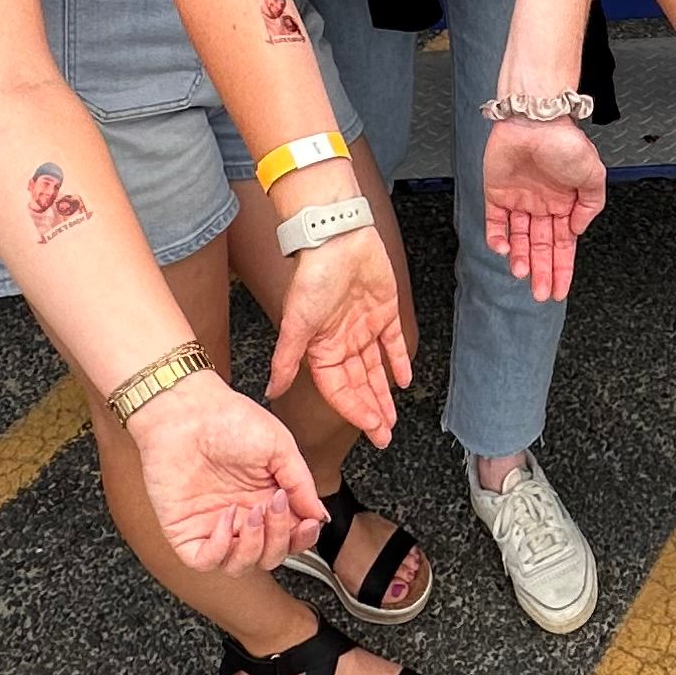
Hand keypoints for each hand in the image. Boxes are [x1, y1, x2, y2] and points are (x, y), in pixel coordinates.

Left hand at [124, 375, 328, 571]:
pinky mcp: (185, 531)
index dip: (303, 538)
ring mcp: (213, 526)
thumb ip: (302, 483)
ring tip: (254, 512)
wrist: (186, 409)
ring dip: (254, 546)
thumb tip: (320, 514)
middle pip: (270, 556)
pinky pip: (206, 561)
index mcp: (266, 498)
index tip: (310, 524)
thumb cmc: (229, 418)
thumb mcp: (280, 446)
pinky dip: (221, 548)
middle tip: (276, 506)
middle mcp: (242, 516)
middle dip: (281, 538)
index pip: (291, 537)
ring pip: (241, 566)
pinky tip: (226, 517)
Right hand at [266, 225, 410, 444]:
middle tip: (383, 436)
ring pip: (375, 369)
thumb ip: (287, 361)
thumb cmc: (313, 278)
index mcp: (321, 349)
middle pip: (358, 384)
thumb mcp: (296, 326)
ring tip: (392, 418)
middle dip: (371, 411)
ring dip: (384, 394)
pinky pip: (393, 343)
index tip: (370, 428)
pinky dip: (398, 361)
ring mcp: (363, 327)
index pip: (338, 390)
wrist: (339, 239)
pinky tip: (404, 381)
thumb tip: (271, 391)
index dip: (354, 410)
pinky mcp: (384, 311)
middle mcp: (342, 341)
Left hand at [483, 114, 607, 303]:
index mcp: (565, 204)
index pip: (563, 245)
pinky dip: (497, 238)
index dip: (562, 268)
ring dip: (520, 258)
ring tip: (522, 275)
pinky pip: (495, 221)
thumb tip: (578, 231)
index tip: (561, 290)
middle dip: (542, 272)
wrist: (534, 120)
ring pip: (518, 239)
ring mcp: (518, 200)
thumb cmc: (564, 142)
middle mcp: (541, 205)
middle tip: (542, 294)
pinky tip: (503, 250)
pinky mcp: (496, 192)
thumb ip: (591, 206)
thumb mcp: (594, 176)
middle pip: (540, 247)